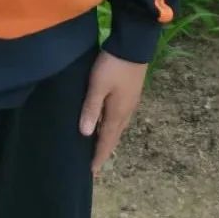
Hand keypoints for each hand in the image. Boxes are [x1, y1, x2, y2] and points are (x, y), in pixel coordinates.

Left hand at [79, 50, 147, 176]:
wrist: (133, 45)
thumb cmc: (113, 65)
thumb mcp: (97, 85)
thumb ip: (91, 108)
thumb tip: (85, 133)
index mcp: (117, 113)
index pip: (106, 140)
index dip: (98, 156)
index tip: (92, 172)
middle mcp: (126, 112)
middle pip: (114, 136)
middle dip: (104, 151)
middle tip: (95, 165)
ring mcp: (130, 102)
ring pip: (118, 127)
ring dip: (109, 138)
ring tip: (99, 147)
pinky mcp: (131, 93)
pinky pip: (120, 117)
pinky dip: (113, 126)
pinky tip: (108, 123)